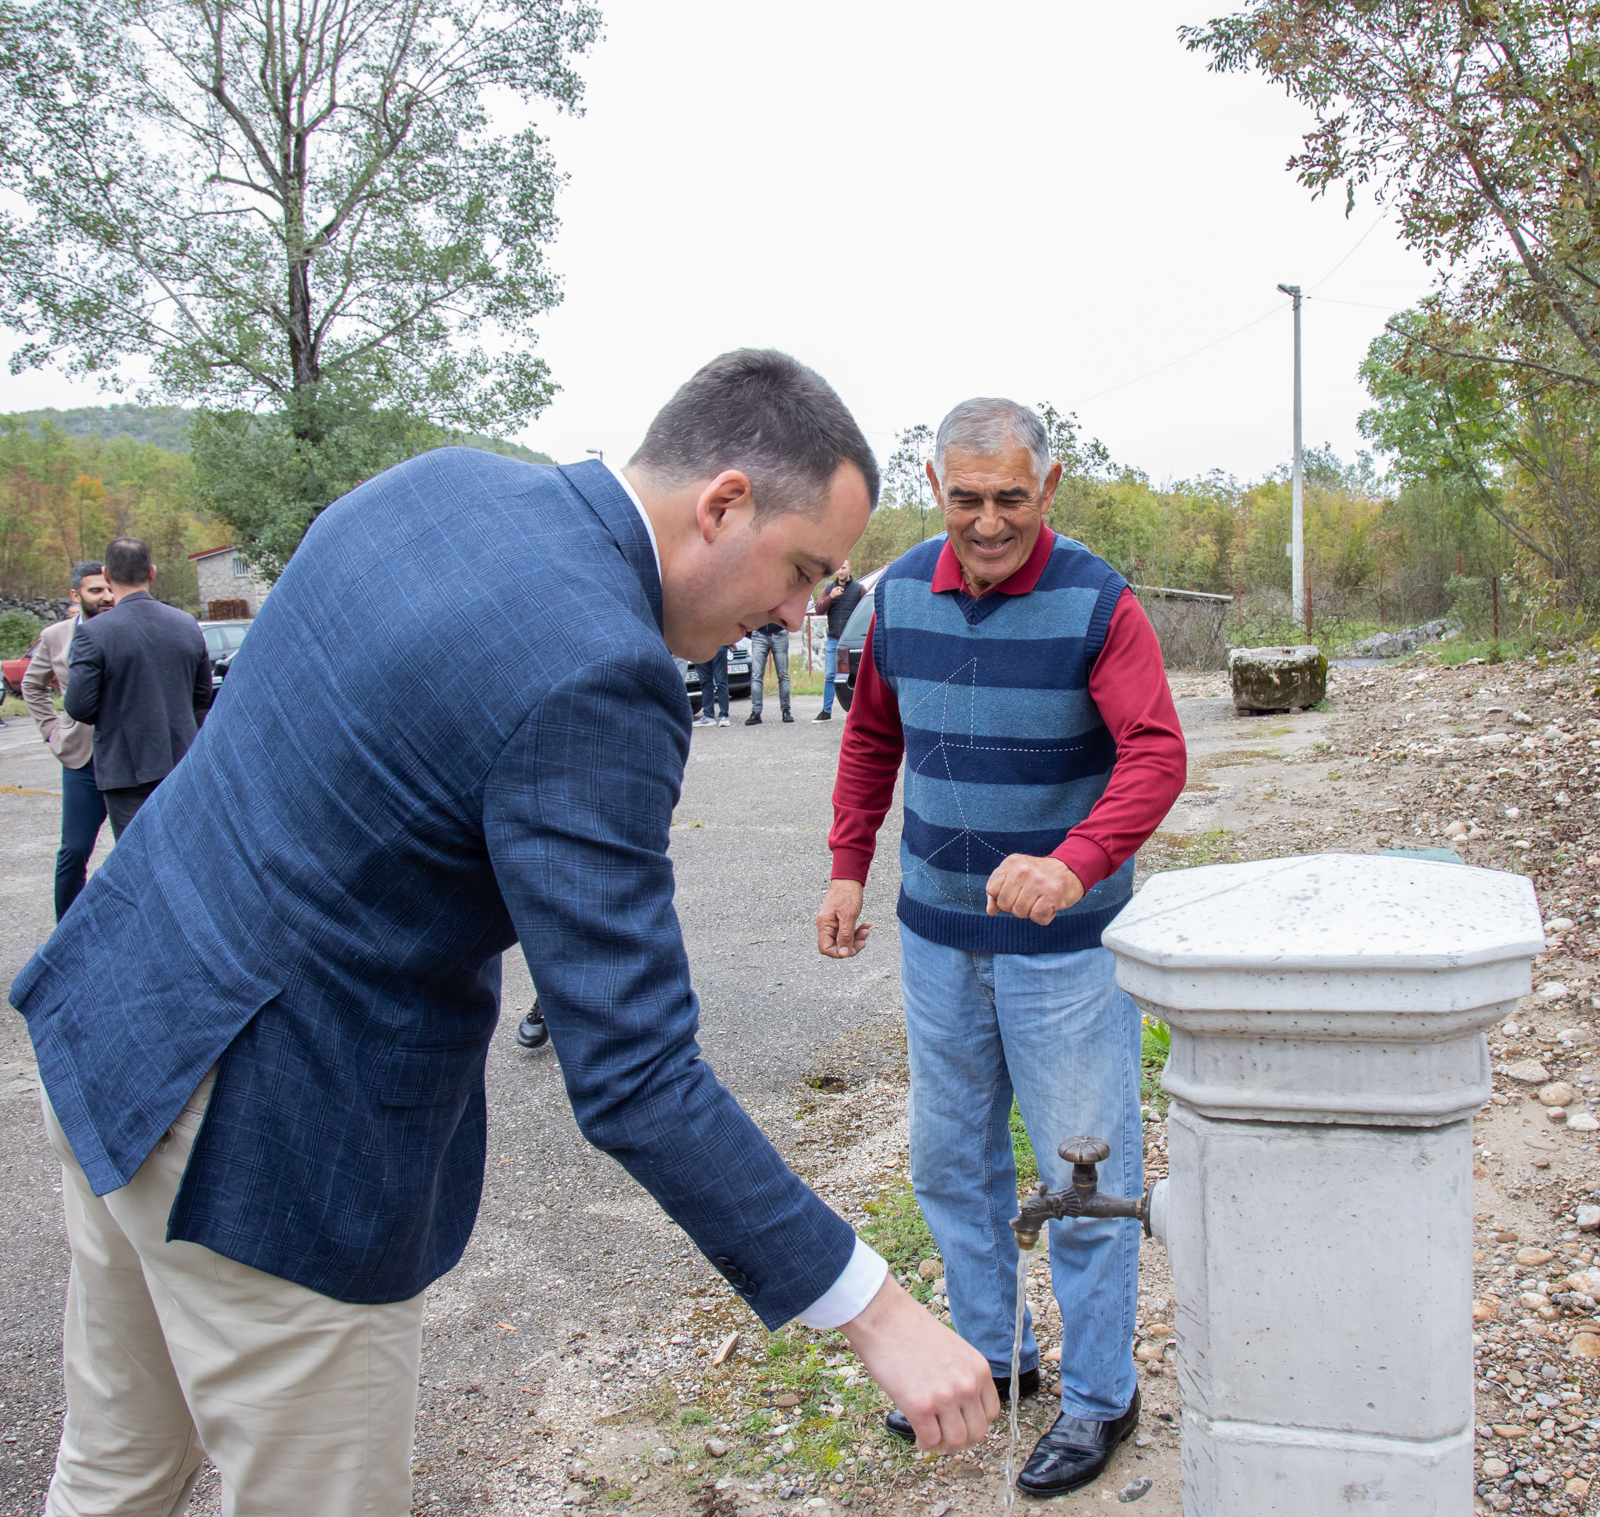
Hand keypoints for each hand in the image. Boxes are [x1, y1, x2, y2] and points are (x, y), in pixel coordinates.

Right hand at [816, 878, 870, 957]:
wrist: (849, 879)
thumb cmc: (847, 894)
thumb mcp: (848, 916)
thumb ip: (845, 936)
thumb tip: (844, 954)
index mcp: (824, 925)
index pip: (826, 948)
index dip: (839, 952)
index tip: (853, 948)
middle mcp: (825, 925)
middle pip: (835, 946)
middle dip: (851, 945)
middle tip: (864, 940)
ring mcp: (832, 923)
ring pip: (843, 940)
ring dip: (856, 938)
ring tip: (866, 931)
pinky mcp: (839, 920)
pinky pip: (846, 931)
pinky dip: (856, 931)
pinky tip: (865, 925)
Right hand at [838, 1275, 998, 1450]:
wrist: (884, 1317)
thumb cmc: (912, 1330)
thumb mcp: (953, 1349)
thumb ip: (962, 1376)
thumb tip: (960, 1409)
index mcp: (979, 1368)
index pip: (992, 1413)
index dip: (975, 1423)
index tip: (961, 1424)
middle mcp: (967, 1385)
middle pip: (977, 1433)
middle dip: (960, 1440)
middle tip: (944, 1436)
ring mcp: (945, 1397)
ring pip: (955, 1442)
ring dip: (942, 1445)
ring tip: (930, 1437)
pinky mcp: (920, 1407)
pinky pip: (930, 1441)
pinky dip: (924, 1444)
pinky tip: (917, 1436)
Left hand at [985, 854, 1083, 924]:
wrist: (1071, 870)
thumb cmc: (1039, 877)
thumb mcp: (1015, 876)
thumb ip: (998, 891)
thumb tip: (991, 910)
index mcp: (1011, 862)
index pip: (992, 889)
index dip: (1001, 897)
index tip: (1015, 892)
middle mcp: (1023, 870)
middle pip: (1005, 904)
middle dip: (1015, 906)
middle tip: (1030, 897)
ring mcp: (1038, 881)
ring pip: (1019, 913)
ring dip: (1030, 912)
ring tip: (1040, 900)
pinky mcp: (1052, 894)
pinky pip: (1037, 917)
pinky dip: (1043, 917)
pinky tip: (1049, 906)